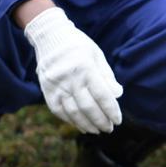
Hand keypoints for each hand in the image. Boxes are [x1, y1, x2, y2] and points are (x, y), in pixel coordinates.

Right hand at [23, 6, 122, 133]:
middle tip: (109, 128)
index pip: (102, 96)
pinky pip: (59, 111)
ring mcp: (56, 86)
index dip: (111, 111)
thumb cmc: (78, 46)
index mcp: (86, 68)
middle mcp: (70, 78)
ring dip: (87, 124)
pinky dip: (71, 120)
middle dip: (101, 121)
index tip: (118, 121)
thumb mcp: (97, 55)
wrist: (49, 36)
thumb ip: (107, 76)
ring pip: (73, 112)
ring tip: (97, 130)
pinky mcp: (47, 90)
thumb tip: (118, 95)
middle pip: (88, 107)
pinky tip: (82, 126)